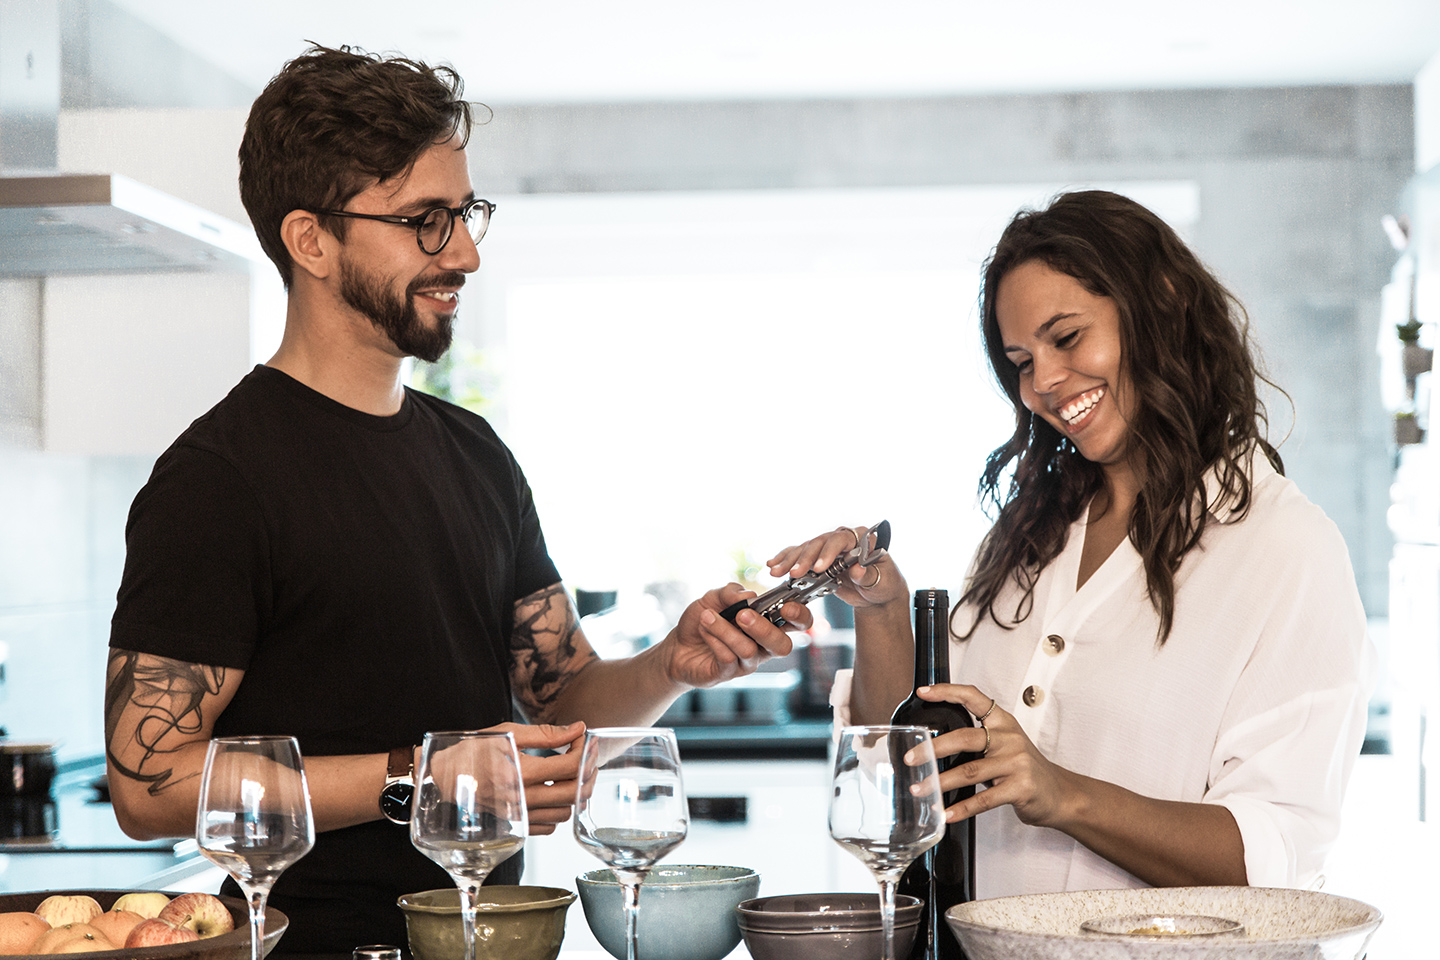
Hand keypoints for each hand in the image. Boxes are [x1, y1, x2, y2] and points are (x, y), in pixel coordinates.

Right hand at [481, 721, 585, 835]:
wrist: (445, 775)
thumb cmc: (474, 750)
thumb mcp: (508, 733)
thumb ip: (546, 733)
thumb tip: (577, 729)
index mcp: (521, 772)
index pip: (570, 766)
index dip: (584, 750)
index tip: (584, 739)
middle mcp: (522, 797)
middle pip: (575, 792)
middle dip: (588, 772)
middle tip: (586, 756)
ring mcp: (519, 814)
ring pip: (566, 812)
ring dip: (576, 792)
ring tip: (572, 773)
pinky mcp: (515, 824)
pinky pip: (549, 826)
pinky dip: (558, 810)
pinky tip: (554, 791)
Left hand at [662, 583, 804, 687]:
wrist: (678, 645)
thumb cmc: (704, 619)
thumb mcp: (714, 597)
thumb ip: (731, 592)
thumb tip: (748, 596)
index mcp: (769, 623)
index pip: (798, 623)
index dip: (800, 616)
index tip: (786, 606)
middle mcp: (763, 645)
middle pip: (783, 645)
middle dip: (764, 629)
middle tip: (742, 615)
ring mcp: (747, 662)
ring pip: (749, 650)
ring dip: (726, 630)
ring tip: (707, 617)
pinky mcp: (728, 673)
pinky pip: (728, 658)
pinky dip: (715, 639)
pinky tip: (704, 630)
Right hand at [766, 524, 901, 608]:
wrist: (876, 594)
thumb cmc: (884, 585)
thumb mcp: (882, 583)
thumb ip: (868, 576)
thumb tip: (857, 570)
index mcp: (862, 538)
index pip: (841, 540)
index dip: (828, 552)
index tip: (819, 567)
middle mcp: (843, 538)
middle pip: (819, 543)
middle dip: (804, 559)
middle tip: (794, 573)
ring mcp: (829, 547)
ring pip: (806, 548)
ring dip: (790, 560)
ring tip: (776, 571)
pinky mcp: (818, 558)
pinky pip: (799, 555)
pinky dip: (786, 559)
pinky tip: (773, 564)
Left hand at [908, 684, 1076, 829]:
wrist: (1061, 793)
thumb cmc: (1026, 769)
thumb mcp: (1006, 744)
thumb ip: (978, 739)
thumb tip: (934, 744)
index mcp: (1003, 723)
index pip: (974, 698)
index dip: (947, 691)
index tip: (924, 692)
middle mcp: (1009, 738)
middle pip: (964, 738)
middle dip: (932, 749)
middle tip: (911, 757)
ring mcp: (1016, 763)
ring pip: (969, 772)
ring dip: (940, 782)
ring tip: (921, 788)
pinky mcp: (1020, 788)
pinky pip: (984, 800)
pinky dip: (961, 808)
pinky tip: (946, 813)